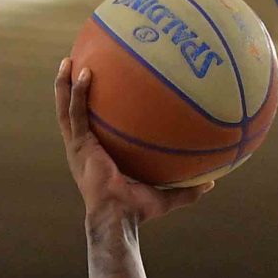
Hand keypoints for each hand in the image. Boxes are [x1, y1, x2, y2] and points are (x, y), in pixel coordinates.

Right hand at [55, 59, 210, 225]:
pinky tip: (84, 73)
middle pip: (72, 113)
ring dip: (64, 84)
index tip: (99, 91)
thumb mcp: (166, 196)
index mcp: (97, 157)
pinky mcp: (78, 145)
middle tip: (77, 65)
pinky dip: (78, 92)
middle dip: (71, 89)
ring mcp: (78, 146)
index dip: (91, 111)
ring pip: (65, 108)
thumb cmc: (138, 211)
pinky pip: (76, 112)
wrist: (119, 217)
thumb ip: (188, 189)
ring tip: (69, 60)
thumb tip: (213, 182)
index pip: (92, 129)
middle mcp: (84, 149)